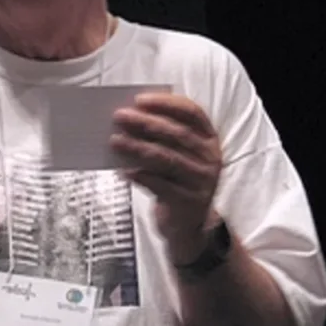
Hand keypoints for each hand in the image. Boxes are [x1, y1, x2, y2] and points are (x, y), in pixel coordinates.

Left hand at [110, 93, 221, 263]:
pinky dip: (139, 175)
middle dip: (145, 122)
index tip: (140, 99)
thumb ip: (163, 138)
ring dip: (137, 147)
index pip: (192, 112)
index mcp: (209, 139)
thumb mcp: (179, 156)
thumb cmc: (177, 181)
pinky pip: (160, 185)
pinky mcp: (188, 201)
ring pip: (166, 158)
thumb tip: (129, 119)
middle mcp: (210, 158)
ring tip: (114, 140)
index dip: (167, 103)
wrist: (189, 225)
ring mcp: (202, 181)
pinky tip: (123, 170)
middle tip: (119, 116)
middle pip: (177, 134)